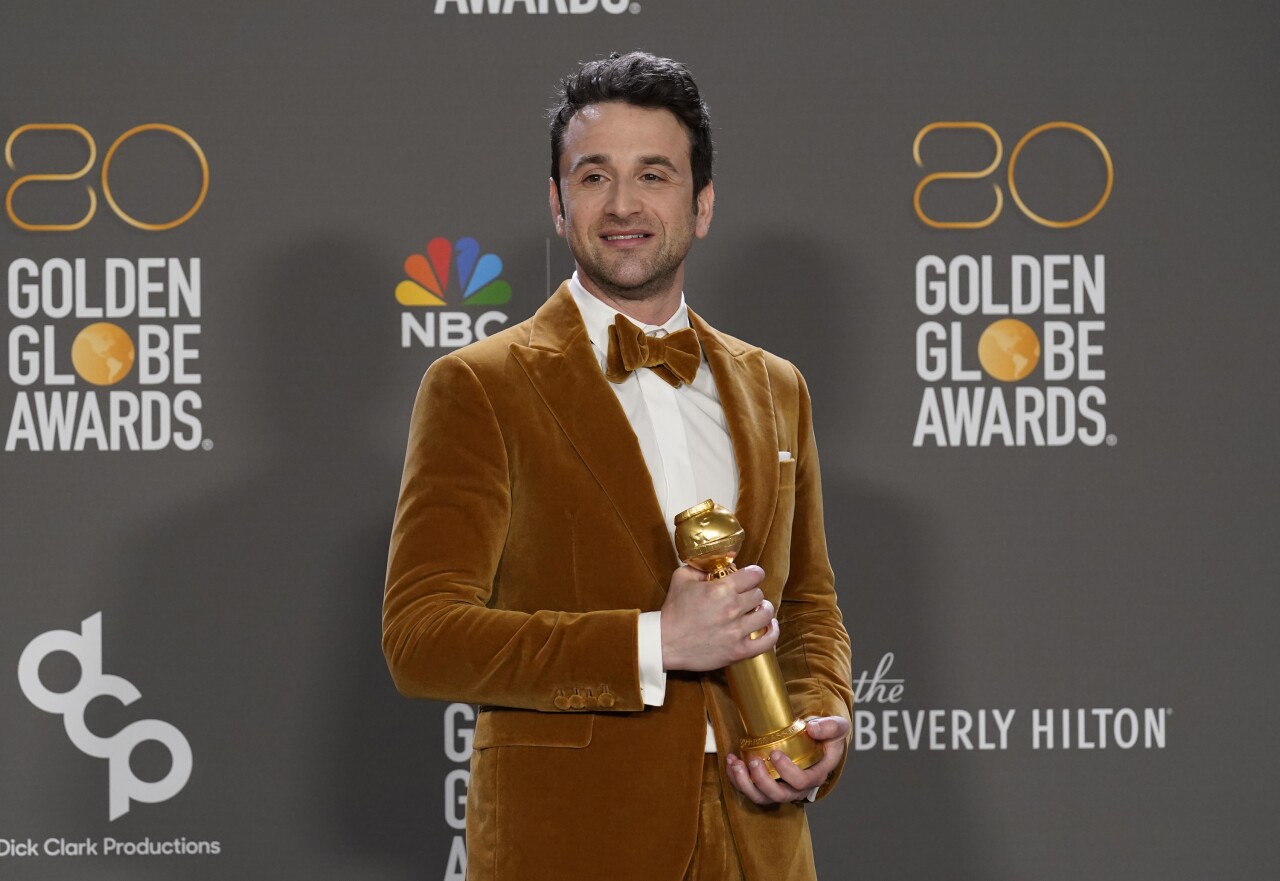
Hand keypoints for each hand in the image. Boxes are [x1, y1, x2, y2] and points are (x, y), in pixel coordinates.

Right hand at [660, 564, 777, 671]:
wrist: (665, 642)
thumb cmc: (673, 612)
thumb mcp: (681, 579)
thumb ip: (700, 567)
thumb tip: (717, 564)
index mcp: (721, 589)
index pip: (755, 575)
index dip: (754, 574)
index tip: (750, 577)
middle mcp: (732, 608)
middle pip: (759, 594)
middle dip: (752, 592)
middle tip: (744, 596)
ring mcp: (737, 631)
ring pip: (766, 614)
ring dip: (763, 610)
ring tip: (756, 610)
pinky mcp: (738, 651)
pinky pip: (767, 641)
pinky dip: (772, 632)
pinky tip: (768, 626)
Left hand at [725, 716, 848, 804]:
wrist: (817, 741)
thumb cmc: (827, 737)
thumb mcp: (837, 727)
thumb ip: (830, 726)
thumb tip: (812, 728)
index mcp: (816, 775)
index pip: (802, 782)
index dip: (787, 772)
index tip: (775, 753)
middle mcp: (798, 788)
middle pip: (780, 795)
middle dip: (763, 781)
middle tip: (754, 761)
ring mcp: (782, 788)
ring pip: (762, 797)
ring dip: (745, 784)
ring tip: (736, 765)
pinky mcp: (767, 786)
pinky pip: (751, 790)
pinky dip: (737, 779)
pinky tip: (731, 763)